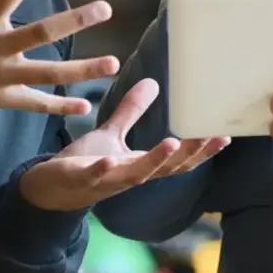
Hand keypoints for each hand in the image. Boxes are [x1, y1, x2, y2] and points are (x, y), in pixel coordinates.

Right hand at [0, 0, 118, 122]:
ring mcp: (0, 77)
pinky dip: (59, 107)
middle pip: (40, 33)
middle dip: (74, 21)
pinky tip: (85, 106)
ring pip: (47, 74)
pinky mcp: (2, 100)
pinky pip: (35, 105)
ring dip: (82, 70)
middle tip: (105, 9)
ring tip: (114, 63)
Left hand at [19, 78, 230, 210]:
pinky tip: (109, 161)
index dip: (201, 151)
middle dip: (188, 155)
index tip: (225, 135)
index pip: (176, 161)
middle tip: (211, 137)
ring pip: (134, 175)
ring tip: (172, 143)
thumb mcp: (112, 135)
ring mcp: (104, 181)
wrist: (48, 190)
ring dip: (153, 161)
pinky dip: (102, 171)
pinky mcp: (78, 180)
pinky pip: (92, 177)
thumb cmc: (84, 164)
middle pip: (164, 169)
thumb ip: (132, 112)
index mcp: (138, 165)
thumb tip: (154, 83)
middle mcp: (127, 176)